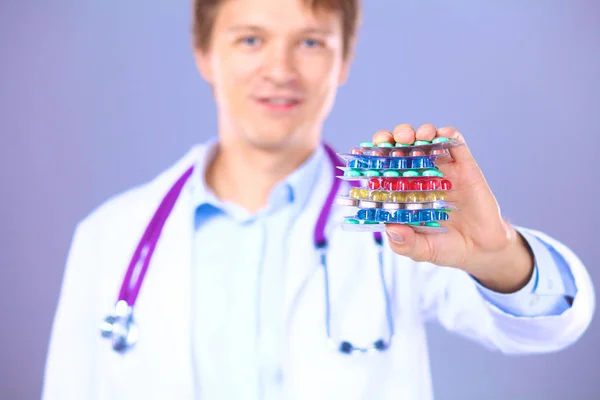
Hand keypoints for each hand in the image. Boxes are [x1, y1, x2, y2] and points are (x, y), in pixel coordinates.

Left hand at [372, 124, 533, 292]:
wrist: (482, 249)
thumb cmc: (445, 247)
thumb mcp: (422, 250)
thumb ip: (405, 244)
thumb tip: (391, 230)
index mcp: (402, 192)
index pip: (381, 169)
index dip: (371, 158)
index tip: (363, 153)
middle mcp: (419, 177)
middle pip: (400, 149)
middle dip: (392, 139)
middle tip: (392, 140)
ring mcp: (442, 170)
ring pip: (426, 141)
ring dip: (418, 133)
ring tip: (416, 138)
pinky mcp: (465, 167)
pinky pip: (456, 144)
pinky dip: (447, 135)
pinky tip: (442, 135)